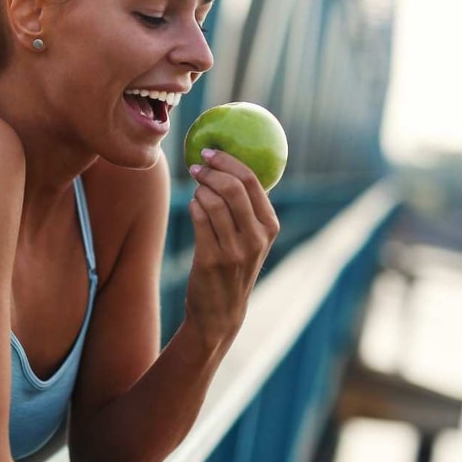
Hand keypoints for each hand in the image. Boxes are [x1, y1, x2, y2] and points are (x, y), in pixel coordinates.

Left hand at [185, 148, 279, 349]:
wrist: (220, 311)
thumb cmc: (232, 267)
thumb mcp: (250, 240)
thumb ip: (245, 209)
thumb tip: (227, 166)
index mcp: (269, 226)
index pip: (253, 181)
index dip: (229, 161)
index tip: (211, 151)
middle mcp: (256, 237)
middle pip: (234, 187)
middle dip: (212, 169)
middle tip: (197, 165)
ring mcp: (235, 249)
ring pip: (214, 201)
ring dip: (199, 187)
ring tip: (194, 186)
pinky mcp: (211, 258)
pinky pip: (199, 218)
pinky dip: (193, 204)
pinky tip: (192, 203)